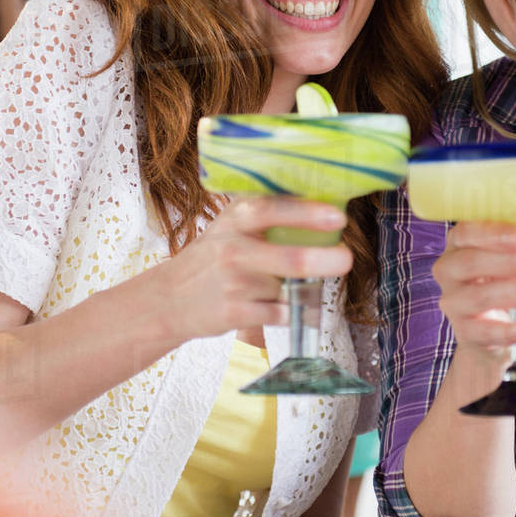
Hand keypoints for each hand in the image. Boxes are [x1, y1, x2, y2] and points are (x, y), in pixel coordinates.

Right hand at [153, 196, 352, 343]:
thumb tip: (319, 202)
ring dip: (307, 289)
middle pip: (290, 258)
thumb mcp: (227, 226)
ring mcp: (234, 284)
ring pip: (289, 289)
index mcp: (234, 220)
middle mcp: (232, 249)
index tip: (337, 217)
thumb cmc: (209, 258)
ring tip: (308, 284)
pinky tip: (298, 308)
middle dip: (325, 260)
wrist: (169, 299)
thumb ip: (263, 214)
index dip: (306, 213)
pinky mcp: (235, 314)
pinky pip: (283, 314)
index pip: (271, 210)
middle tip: (346, 259)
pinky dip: (298, 313)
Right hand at [432, 217, 515, 375]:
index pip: (466, 233)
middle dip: (514, 261)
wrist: (491, 331)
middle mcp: (448, 271)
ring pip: (482, 296)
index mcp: (458, 244)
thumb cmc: (505, 282)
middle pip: (472, 262)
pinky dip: (514, 330)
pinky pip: (488, 332)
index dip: (492, 234)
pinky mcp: (464, 332)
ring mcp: (453, 303)